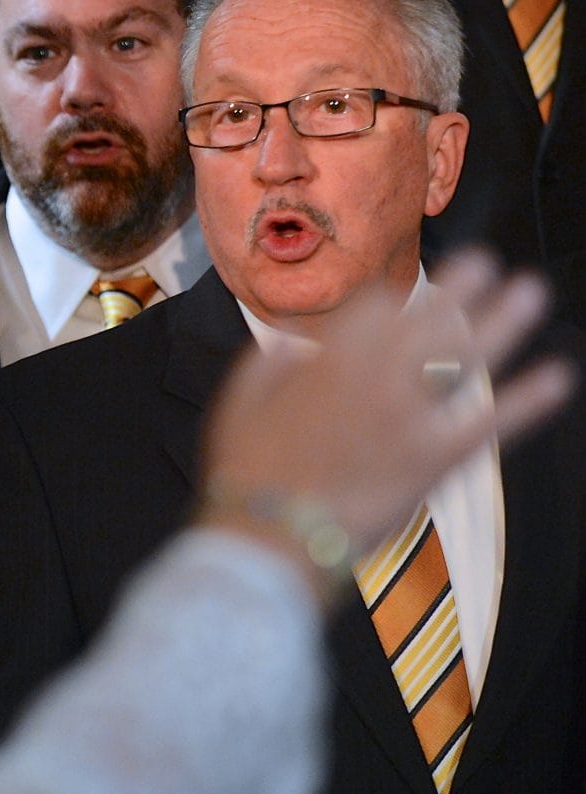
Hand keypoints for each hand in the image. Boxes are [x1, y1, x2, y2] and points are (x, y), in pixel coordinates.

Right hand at [198, 251, 575, 605]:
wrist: (268, 532)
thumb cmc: (244, 469)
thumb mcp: (238, 401)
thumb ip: (268, 363)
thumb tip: (293, 347)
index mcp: (328, 357)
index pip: (373, 308)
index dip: (391, 298)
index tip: (400, 296)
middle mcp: (377, 376)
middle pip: (429, 319)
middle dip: (460, 286)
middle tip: (486, 261)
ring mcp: (410, 416)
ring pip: (467, 358)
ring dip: (505, 321)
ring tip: (530, 291)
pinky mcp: (434, 460)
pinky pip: (490, 423)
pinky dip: (528, 400)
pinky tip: (557, 377)